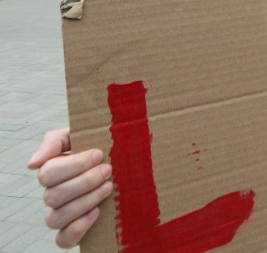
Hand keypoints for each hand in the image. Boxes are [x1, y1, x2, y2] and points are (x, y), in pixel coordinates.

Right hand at [27, 128, 111, 248]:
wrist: (125, 163)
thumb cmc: (99, 147)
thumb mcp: (78, 135)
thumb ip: (54, 141)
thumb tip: (32, 164)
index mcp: (51, 171)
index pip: (48, 173)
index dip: (74, 165)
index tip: (99, 154)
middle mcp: (52, 194)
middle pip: (53, 196)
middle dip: (84, 182)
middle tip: (107, 171)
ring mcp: (61, 214)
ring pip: (57, 217)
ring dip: (85, 202)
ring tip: (108, 187)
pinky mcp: (72, 231)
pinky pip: (63, 239)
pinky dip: (78, 228)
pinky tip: (97, 212)